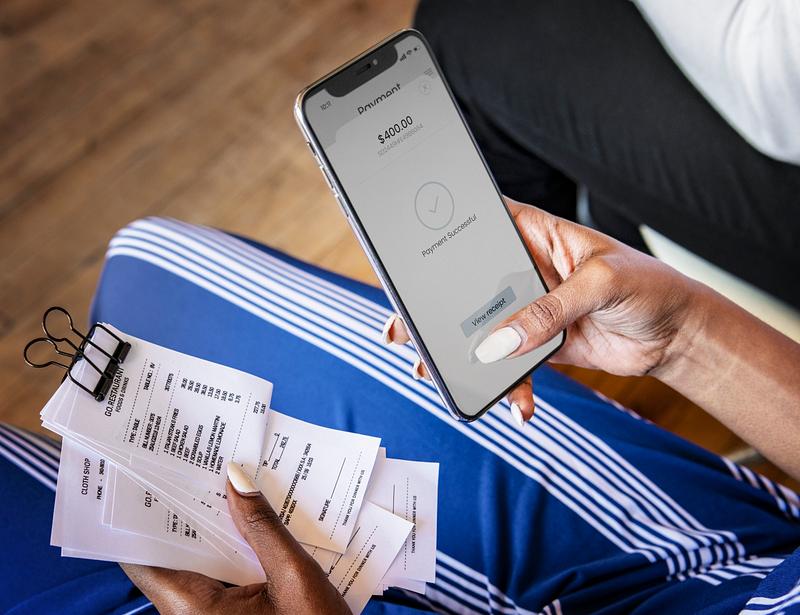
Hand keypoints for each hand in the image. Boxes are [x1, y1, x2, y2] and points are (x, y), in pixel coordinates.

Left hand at [121, 464, 350, 614]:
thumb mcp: (295, 576)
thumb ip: (263, 527)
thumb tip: (236, 480)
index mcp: (194, 611)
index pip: (144, 558)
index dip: (142, 517)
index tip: (151, 478)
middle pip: (173, 556)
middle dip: (190, 513)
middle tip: (202, 470)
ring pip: (196, 567)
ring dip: (214, 533)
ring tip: (230, 489)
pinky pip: (216, 582)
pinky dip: (229, 554)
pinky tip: (250, 527)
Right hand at [383, 198, 699, 424]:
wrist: (678, 336)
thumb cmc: (649, 287)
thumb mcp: (600, 284)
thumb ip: (549, 310)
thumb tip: (499, 343)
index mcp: (534, 235)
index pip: (478, 224)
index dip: (440, 233)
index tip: (406, 255)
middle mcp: (524, 269)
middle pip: (465, 284)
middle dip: (432, 309)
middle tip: (401, 330)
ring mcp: (528, 309)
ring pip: (480, 329)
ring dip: (457, 353)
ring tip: (430, 372)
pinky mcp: (538, 345)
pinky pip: (510, 366)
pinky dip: (508, 386)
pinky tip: (516, 404)